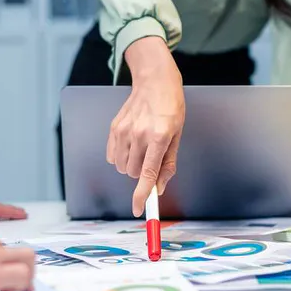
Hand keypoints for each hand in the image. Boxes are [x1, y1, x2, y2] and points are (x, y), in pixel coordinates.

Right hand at [109, 37, 184, 216]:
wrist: (154, 81)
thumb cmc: (170, 107)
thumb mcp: (177, 134)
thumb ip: (168, 163)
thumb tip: (159, 188)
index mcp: (160, 136)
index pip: (148, 174)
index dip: (142, 195)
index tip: (139, 210)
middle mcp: (140, 134)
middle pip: (134, 174)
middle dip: (143, 173)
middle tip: (152, 157)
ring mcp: (124, 131)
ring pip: (123, 168)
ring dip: (132, 166)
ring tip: (142, 148)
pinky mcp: (114, 129)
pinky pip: (113, 157)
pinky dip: (121, 158)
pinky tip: (131, 144)